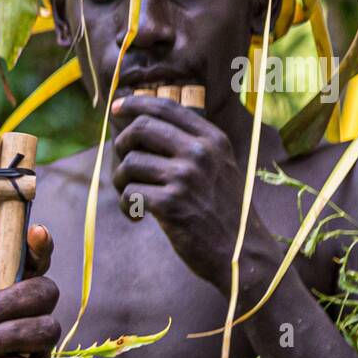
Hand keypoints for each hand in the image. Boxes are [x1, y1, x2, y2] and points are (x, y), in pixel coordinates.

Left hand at [109, 93, 275, 290]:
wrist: (242, 253)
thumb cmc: (224, 211)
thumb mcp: (219, 167)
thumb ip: (190, 145)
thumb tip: (141, 126)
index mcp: (212, 139)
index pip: (165, 107)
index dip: (135, 104)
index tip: (116, 108)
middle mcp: (200, 152)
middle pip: (141, 128)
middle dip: (122, 145)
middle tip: (124, 166)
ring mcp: (185, 177)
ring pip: (129, 163)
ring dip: (121, 182)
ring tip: (132, 198)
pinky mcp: (171, 204)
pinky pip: (129, 193)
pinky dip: (126, 206)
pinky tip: (138, 216)